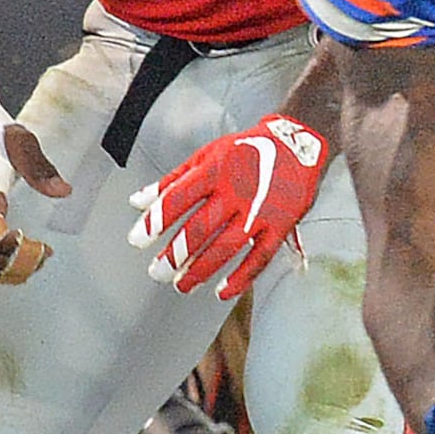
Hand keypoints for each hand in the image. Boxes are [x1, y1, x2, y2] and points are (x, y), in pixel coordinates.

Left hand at [131, 113, 329, 299]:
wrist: (297, 142)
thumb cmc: (245, 150)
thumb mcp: (206, 156)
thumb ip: (172, 181)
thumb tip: (137, 201)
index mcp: (214, 170)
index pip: (178, 199)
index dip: (155, 222)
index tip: (137, 241)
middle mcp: (237, 191)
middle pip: (200, 229)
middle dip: (175, 255)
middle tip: (157, 272)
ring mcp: (261, 211)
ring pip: (226, 247)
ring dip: (201, 270)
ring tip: (182, 285)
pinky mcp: (281, 225)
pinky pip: (260, 257)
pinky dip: (241, 277)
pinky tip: (222, 291)